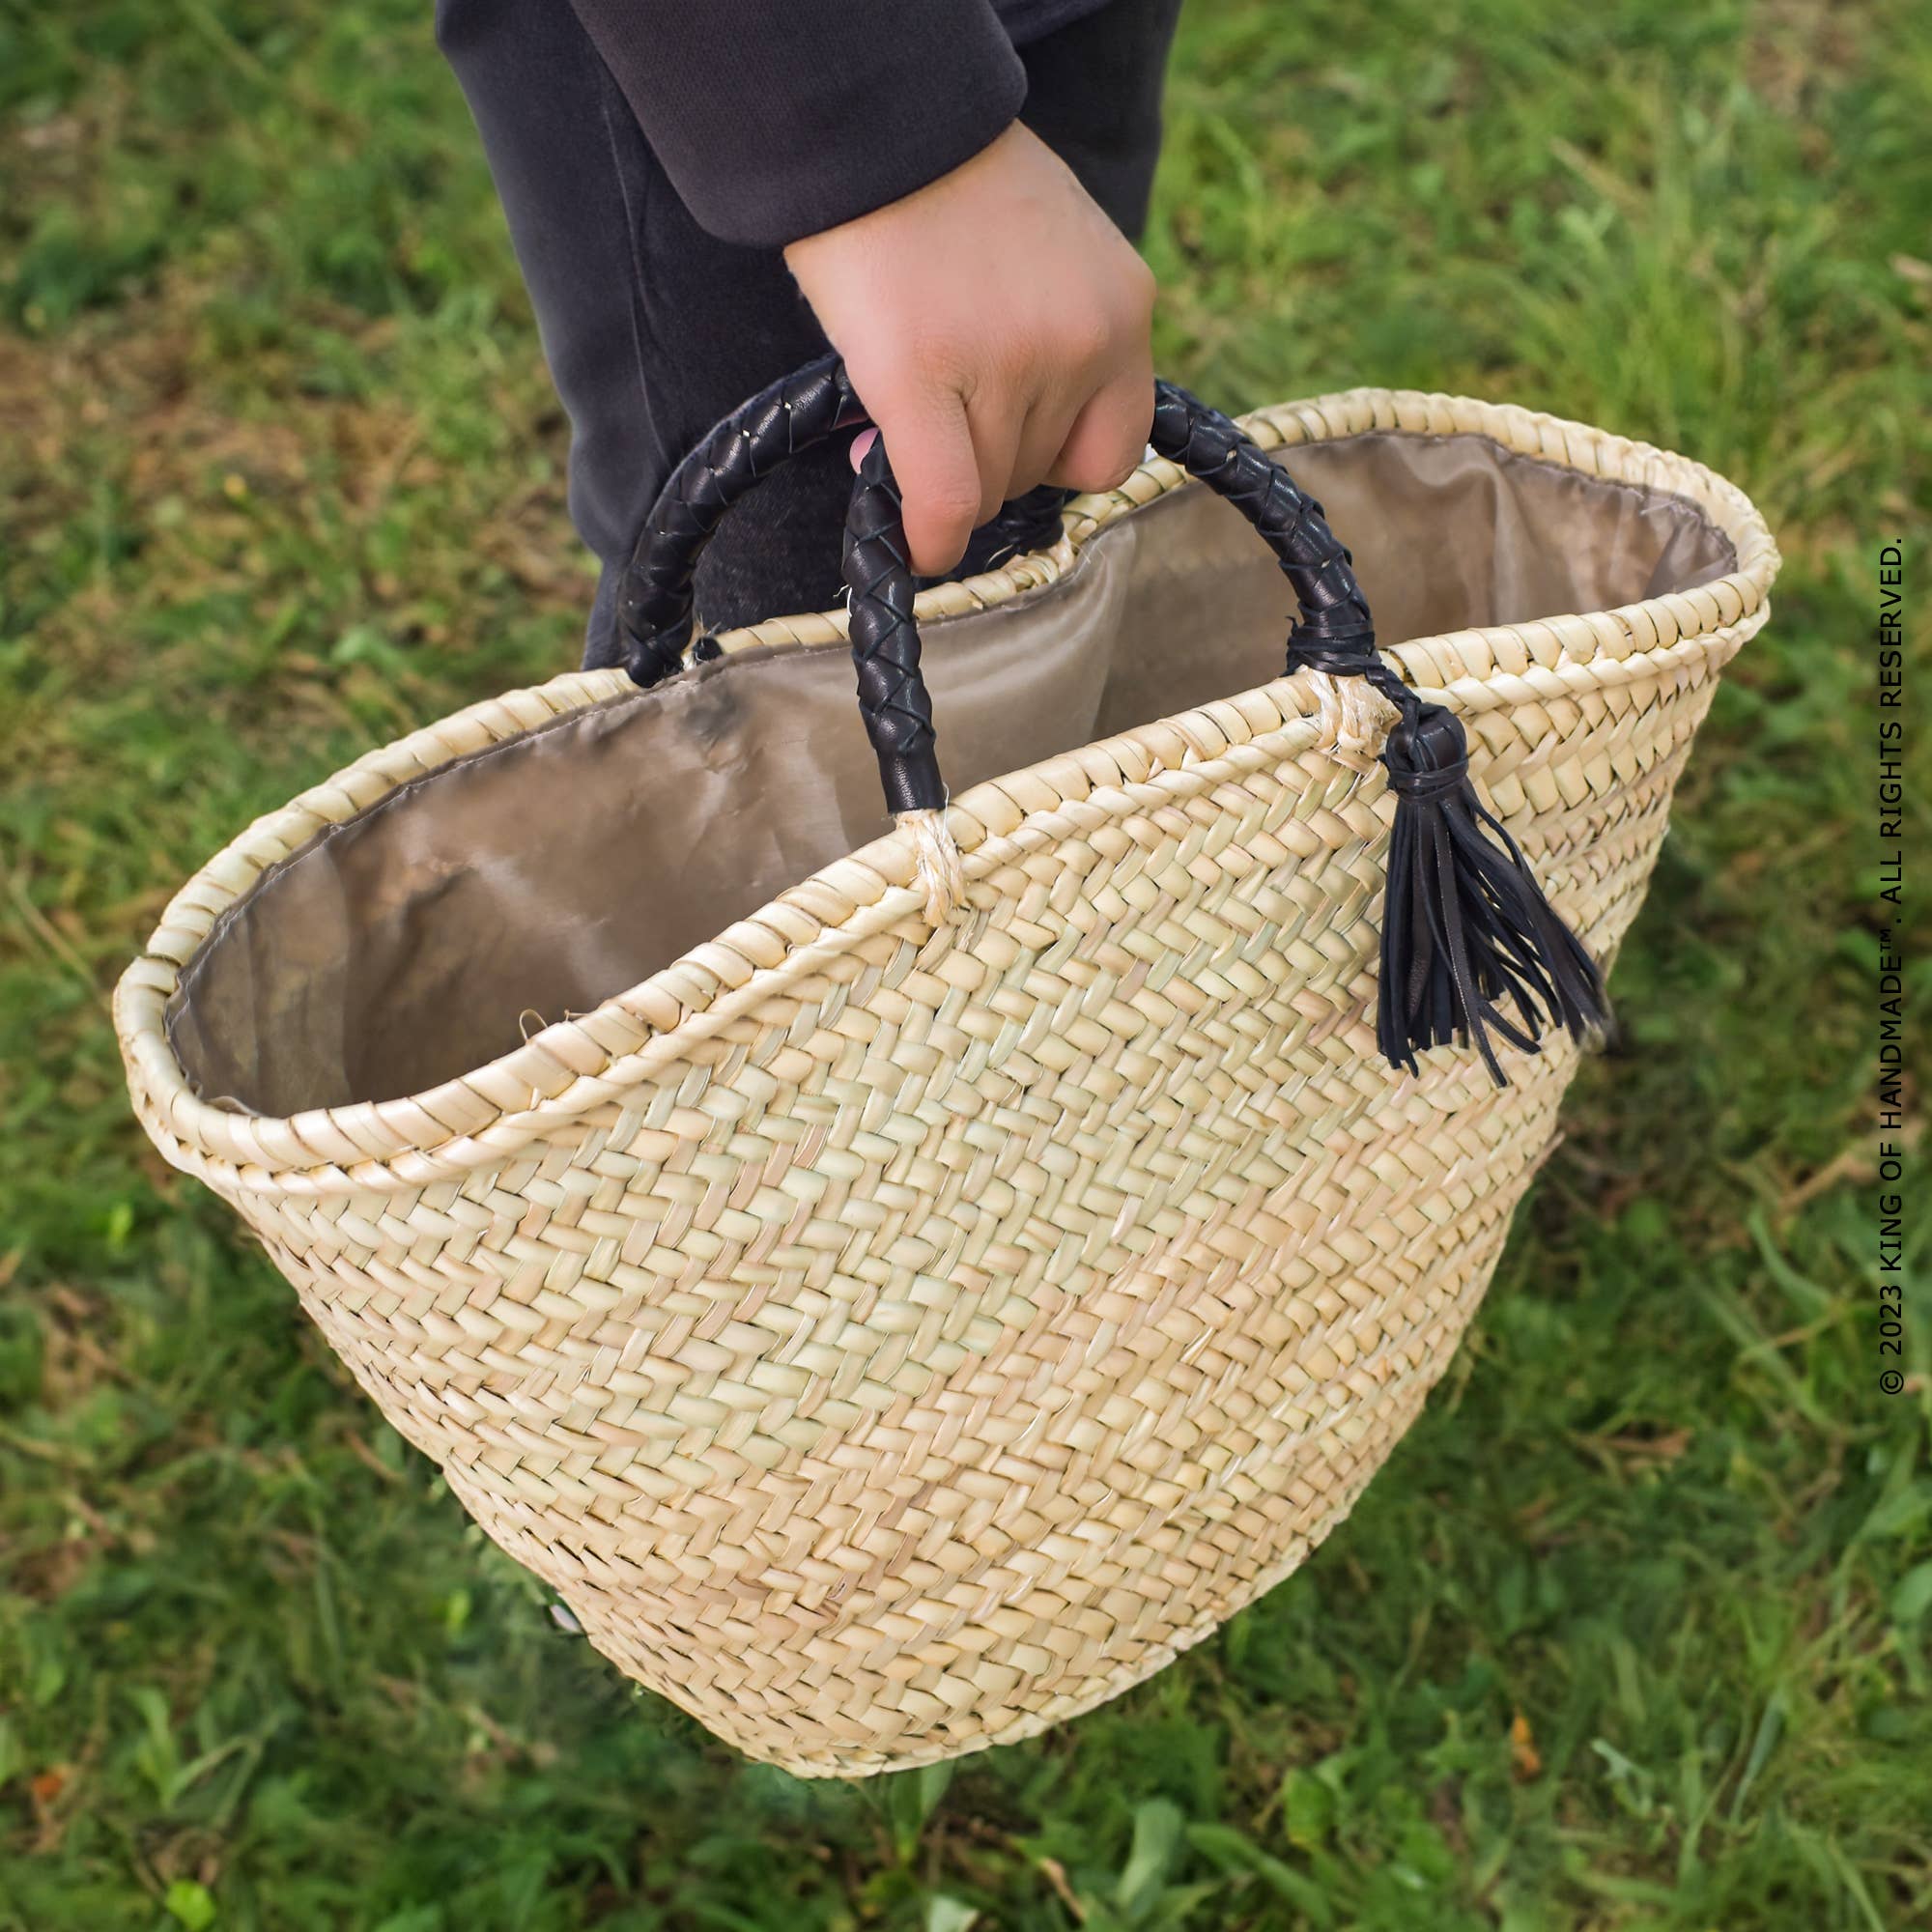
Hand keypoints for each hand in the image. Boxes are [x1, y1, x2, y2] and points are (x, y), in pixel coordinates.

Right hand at [784, 122, 1155, 575]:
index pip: (1114, 449)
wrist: (879, 122)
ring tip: (906, 400)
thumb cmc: (952, 187)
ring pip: (984, 487)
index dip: (1056, 462)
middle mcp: (1082, 340)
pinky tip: (913, 542)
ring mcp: (1008, 360)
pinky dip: (928, 534)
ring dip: (943, 470)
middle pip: (1037, 474)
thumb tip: (991, 459)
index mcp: (1123, 307)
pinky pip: (943, 497)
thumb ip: (1053, 343)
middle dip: (985, 456)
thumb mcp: (1051, 257)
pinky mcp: (923, 373)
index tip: (1010, 445)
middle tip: (937, 406)